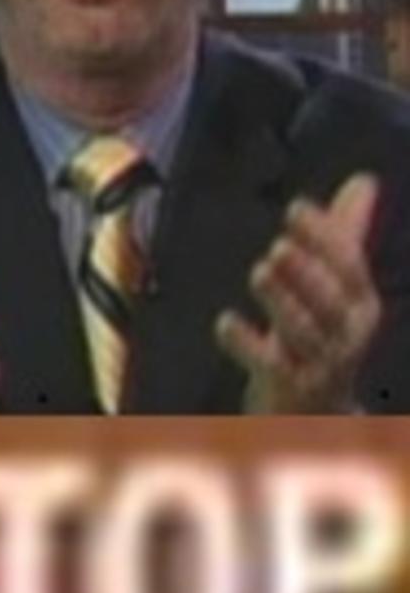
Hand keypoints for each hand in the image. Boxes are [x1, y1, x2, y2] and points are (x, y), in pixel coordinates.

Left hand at [215, 174, 380, 412]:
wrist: (313, 412)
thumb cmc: (321, 335)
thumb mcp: (336, 286)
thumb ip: (344, 234)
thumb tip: (365, 180)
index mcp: (361, 304)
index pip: (348, 265)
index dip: (323, 236)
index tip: (295, 208)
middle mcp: (347, 335)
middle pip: (330, 301)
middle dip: (307, 272)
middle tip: (279, 247)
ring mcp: (320, 365)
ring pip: (303, 331)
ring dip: (282, 301)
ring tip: (260, 272)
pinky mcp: (289, 388)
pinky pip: (268, 365)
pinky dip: (246, 344)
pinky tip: (225, 322)